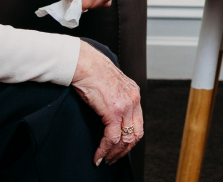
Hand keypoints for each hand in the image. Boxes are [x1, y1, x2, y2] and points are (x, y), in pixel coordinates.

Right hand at [72, 41, 142, 165]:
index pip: (138, 123)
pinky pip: (112, 138)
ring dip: (115, 153)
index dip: (129, 140)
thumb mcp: (111, 86)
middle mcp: (134, 99)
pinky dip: (105, 150)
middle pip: (136, 134)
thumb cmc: (92, 72)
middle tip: (113, 159)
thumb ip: (116, 99)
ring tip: (105, 160)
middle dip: (124, 151)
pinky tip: (98, 155)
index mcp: (134, 93)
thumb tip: (110, 116)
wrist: (84, 63)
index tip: (120, 149)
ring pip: (126, 139)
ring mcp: (125, 105)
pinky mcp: (114, 110)